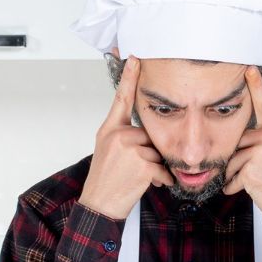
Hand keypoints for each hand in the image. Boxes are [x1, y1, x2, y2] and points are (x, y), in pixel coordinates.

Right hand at [79, 57, 175, 218]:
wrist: (100, 204)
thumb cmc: (105, 179)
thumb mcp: (108, 150)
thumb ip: (124, 135)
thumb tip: (147, 134)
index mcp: (109, 129)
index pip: (121, 98)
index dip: (129, 77)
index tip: (135, 57)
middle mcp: (118, 134)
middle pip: (150, 133)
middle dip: (149, 151)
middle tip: (132, 168)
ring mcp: (130, 147)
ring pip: (157, 150)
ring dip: (154, 166)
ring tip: (136, 177)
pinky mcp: (142, 161)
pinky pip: (162, 167)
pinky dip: (160, 179)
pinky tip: (146, 184)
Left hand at [222, 66, 261, 213]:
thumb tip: (243, 135)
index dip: (255, 84)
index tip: (248, 68)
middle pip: (238, 139)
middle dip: (239, 158)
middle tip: (256, 170)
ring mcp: (261, 151)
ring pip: (232, 158)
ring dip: (236, 174)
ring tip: (254, 180)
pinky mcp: (251, 167)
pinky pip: (231, 175)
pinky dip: (234, 186)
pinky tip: (247, 188)